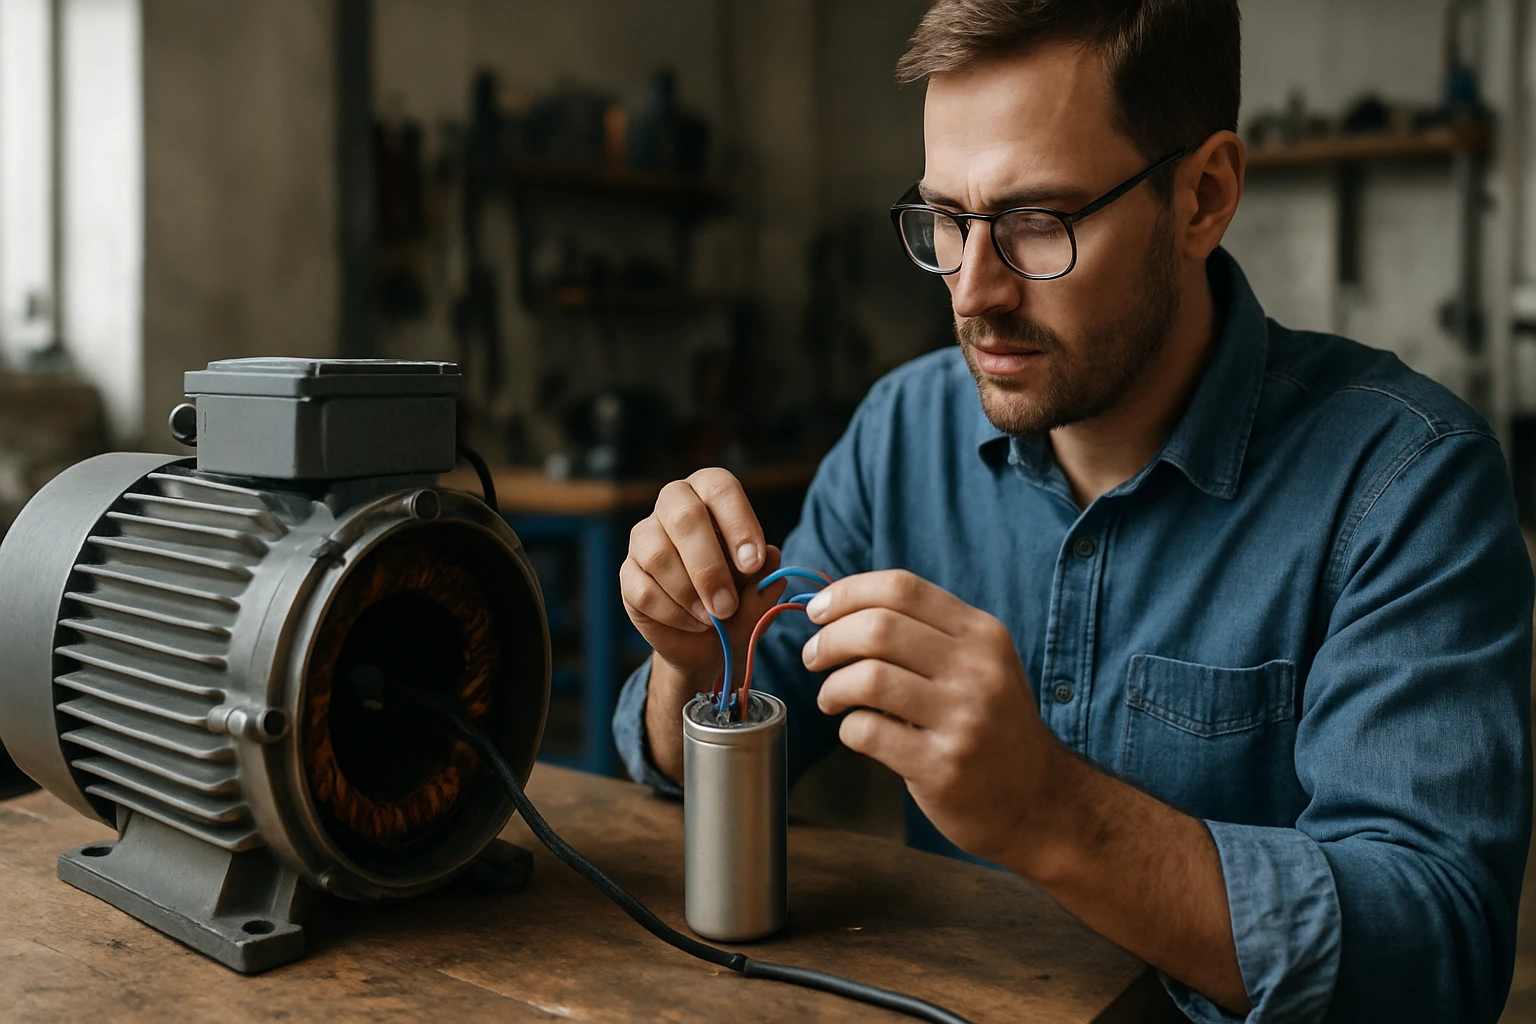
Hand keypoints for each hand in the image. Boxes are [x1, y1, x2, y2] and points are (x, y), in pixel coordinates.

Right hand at [621, 469, 785, 687]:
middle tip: (728, 605)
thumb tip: (771, 558)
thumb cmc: (737, 600)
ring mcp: (644, 537)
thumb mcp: (758, 591)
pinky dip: (673, 613)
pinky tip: (693, 623)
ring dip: (689, 594)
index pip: (720, 489)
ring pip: (658, 555)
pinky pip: (643, 590)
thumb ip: (764, 576)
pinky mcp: (628, 573)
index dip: (739, 524)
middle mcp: (673, 505)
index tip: (754, 563)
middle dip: (709, 567)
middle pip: (685, 518)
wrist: (707, 641)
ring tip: (712, 618)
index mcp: (710, 495)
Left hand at [803, 570, 1066, 864]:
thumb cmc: (993, 726)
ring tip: (831, 698)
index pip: (903, 588)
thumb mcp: (980, 665)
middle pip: (878, 627)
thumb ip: (925, 633)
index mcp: (983, 635)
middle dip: (829, 639)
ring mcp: (964, 719)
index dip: (849, 593)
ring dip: (832, 686)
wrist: (1041, 801)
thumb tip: (840, 606)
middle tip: (814, 657)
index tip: (819, 611)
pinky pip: (869, 732)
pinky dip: (848, 727)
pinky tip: (856, 731)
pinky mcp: (943, 766)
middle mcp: (978, 670)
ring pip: (868, 678)